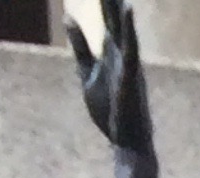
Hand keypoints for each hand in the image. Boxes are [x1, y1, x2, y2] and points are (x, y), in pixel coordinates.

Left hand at [70, 0, 153, 154]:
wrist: (125, 142)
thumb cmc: (109, 111)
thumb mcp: (87, 72)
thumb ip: (79, 44)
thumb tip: (67, 16)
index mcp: (112, 50)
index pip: (106, 15)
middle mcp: (123, 52)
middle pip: (115, 14)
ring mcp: (128, 63)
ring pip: (123, 25)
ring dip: (119, 3)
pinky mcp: (130, 77)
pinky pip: (131, 48)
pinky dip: (128, 28)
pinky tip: (126, 9)